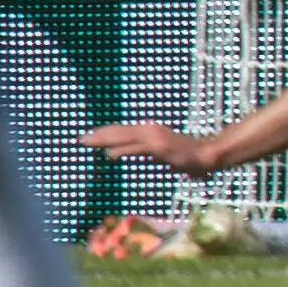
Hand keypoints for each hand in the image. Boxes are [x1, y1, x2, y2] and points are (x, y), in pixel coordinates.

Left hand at [83, 121, 220, 175]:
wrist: (206, 154)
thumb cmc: (187, 156)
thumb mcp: (162, 153)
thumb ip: (147, 153)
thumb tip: (132, 156)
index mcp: (151, 130)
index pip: (123, 130)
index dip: (106, 132)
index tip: (91, 136)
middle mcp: (151, 130)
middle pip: (120, 131)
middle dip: (99, 135)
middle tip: (81, 139)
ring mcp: (155, 138)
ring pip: (124, 137)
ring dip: (104, 140)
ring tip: (88, 142)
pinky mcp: (158, 147)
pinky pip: (136, 149)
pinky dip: (122, 151)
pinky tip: (109, 155)